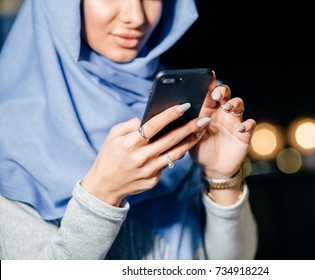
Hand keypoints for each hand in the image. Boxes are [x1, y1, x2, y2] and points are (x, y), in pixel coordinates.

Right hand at [82, 103, 210, 205]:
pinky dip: (176, 154)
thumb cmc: (109, 157)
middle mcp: (141, 157)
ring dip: (190, 141)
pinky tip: (184, 146)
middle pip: (170, 140)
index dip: (170, 115)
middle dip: (189, 128)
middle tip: (204, 119)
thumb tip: (148, 118)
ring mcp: (149, 171)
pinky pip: (167, 165)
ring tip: (201, 131)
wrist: (104, 187)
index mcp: (130, 144)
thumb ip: (130, 125)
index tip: (185, 106)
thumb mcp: (113, 137)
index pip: (153, 126)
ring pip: (175, 154)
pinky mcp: (153, 180)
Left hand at [190, 73, 255, 178]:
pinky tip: (241, 127)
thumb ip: (188, 125)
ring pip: (239, 105)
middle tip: (217, 94)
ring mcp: (234, 122)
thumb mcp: (191, 137)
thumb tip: (181, 112)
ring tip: (228, 108)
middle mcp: (222, 113)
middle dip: (223, 91)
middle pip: (226, 95)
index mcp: (208, 111)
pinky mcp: (244, 134)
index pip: (210, 94)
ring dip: (235, 104)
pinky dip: (247, 124)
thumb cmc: (200, 149)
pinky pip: (250, 124)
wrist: (213, 168)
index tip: (209, 76)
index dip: (210, 84)